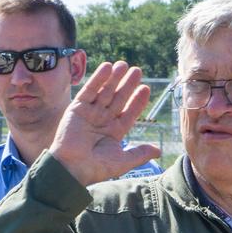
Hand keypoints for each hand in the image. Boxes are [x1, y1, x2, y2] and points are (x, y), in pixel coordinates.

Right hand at [47, 61, 162, 186]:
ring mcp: (90, 113)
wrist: (72, 168)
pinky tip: (107, 67)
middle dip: (127, 85)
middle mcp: (103, 120)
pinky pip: (89, 90)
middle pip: (118, 98)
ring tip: (124, 65)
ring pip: (105, 92)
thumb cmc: (96, 167)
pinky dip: (98, 79)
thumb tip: (159, 150)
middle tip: (137, 71)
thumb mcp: (122, 161)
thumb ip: (140, 153)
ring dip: (114, 78)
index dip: (137, 101)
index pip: (129, 113)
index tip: (146, 89)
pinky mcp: (77, 108)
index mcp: (114, 132)